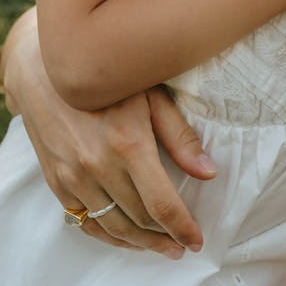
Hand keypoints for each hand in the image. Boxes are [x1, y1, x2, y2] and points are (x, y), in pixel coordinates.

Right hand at [3, 13, 213, 256]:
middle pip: (139, 219)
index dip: (182, 226)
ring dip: (139, 243)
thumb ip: (179, 136)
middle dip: (165, 237)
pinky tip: (126, 236)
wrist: (46, 69)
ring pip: (112, 226)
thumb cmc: (109, 74)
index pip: (161, 203)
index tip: (197, 239)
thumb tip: (208, 172)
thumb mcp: (151, 94)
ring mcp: (74, 176)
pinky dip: (108, 234)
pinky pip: (85, 221)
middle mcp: (98, 165)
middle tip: (183, 244)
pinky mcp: (57, 181)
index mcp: (127, 143)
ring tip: (161, 246)